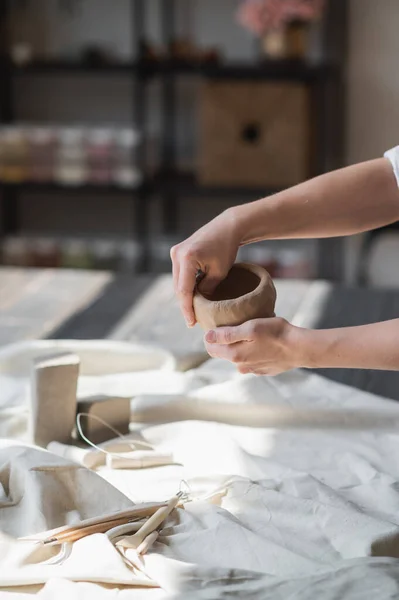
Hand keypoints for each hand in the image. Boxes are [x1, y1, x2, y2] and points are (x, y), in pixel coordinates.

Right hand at [170, 209, 240, 326]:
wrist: (227, 227)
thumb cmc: (226, 248)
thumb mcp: (219, 272)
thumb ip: (207, 289)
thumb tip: (198, 303)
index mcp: (187, 258)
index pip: (184, 290)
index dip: (187, 309)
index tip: (191, 323)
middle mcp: (177, 254)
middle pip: (178, 287)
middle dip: (185, 304)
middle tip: (193, 321)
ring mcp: (175, 252)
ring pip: (177, 281)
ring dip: (184, 295)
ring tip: (193, 311)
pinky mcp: (178, 251)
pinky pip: (180, 274)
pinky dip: (185, 285)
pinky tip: (193, 296)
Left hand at [204, 318, 303, 375]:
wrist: (300, 348)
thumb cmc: (275, 333)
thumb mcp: (249, 328)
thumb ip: (226, 334)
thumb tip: (206, 337)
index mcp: (234, 355)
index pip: (211, 348)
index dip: (211, 336)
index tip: (217, 324)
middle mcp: (241, 366)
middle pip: (225, 352)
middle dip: (226, 341)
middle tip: (235, 325)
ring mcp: (253, 370)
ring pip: (239, 356)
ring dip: (241, 346)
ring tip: (252, 332)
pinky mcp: (264, 370)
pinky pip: (252, 360)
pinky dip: (254, 351)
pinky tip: (264, 342)